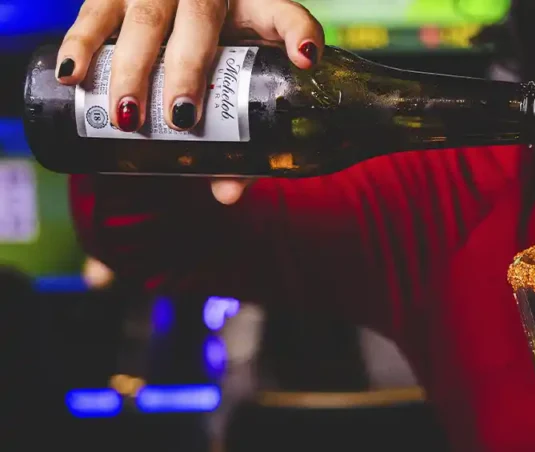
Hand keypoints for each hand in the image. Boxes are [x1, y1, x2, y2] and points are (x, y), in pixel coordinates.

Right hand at [56, 0, 323, 203]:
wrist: (181, 7)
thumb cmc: (221, 53)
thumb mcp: (239, 80)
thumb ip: (241, 133)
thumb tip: (227, 193)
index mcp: (254, 8)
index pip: (284, 17)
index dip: (297, 35)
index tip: (305, 60)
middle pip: (199, 22)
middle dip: (187, 71)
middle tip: (181, 119)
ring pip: (144, 18)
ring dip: (131, 68)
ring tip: (127, 117)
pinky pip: (94, 12)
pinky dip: (80, 43)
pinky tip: (73, 76)